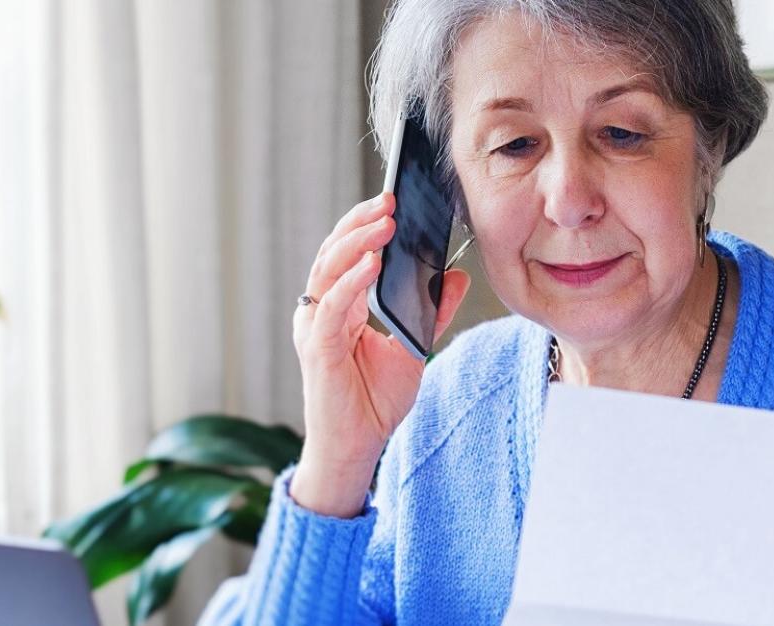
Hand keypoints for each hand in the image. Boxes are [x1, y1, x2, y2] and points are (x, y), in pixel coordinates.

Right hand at [288, 192, 469, 517]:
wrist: (357, 448)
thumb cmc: (375, 403)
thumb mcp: (415, 348)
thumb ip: (432, 312)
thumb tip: (457, 277)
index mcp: (341, 307)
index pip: (349, 254)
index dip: (366, 225)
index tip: (394, 201)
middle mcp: (322, 312)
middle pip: (334, 252)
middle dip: (360, 223)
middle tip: (389, 199)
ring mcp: (316, 328)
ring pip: (328, 271)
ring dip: (356, 243)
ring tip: (383, 221)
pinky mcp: (317, 349)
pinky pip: (331, 307)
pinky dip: (350, 283)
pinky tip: (371, 264)